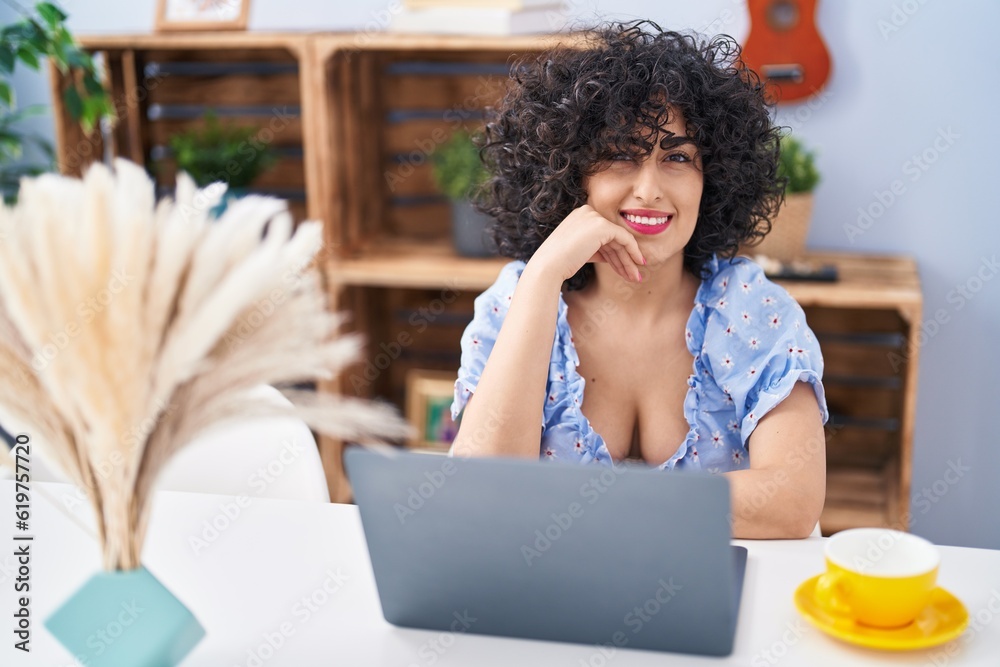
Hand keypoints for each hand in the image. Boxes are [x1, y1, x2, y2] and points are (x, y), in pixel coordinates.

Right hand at [527, 205, 645, 283]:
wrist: (549, 266)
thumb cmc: (561, 263)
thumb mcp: (581, 252)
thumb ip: (597, 249)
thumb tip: (614, 257)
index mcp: (580, 215)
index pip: (603, 235)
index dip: (615, 253)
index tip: (625, 268)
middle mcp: (587, 212)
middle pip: (612, 238)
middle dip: (624, 259)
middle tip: (634, 275)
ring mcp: (595, 217)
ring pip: (619, 240)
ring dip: (628, 261)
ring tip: (636, 277)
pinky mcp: (602, 226)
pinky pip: (624, 238)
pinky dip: (632, 252)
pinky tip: (637, 265)